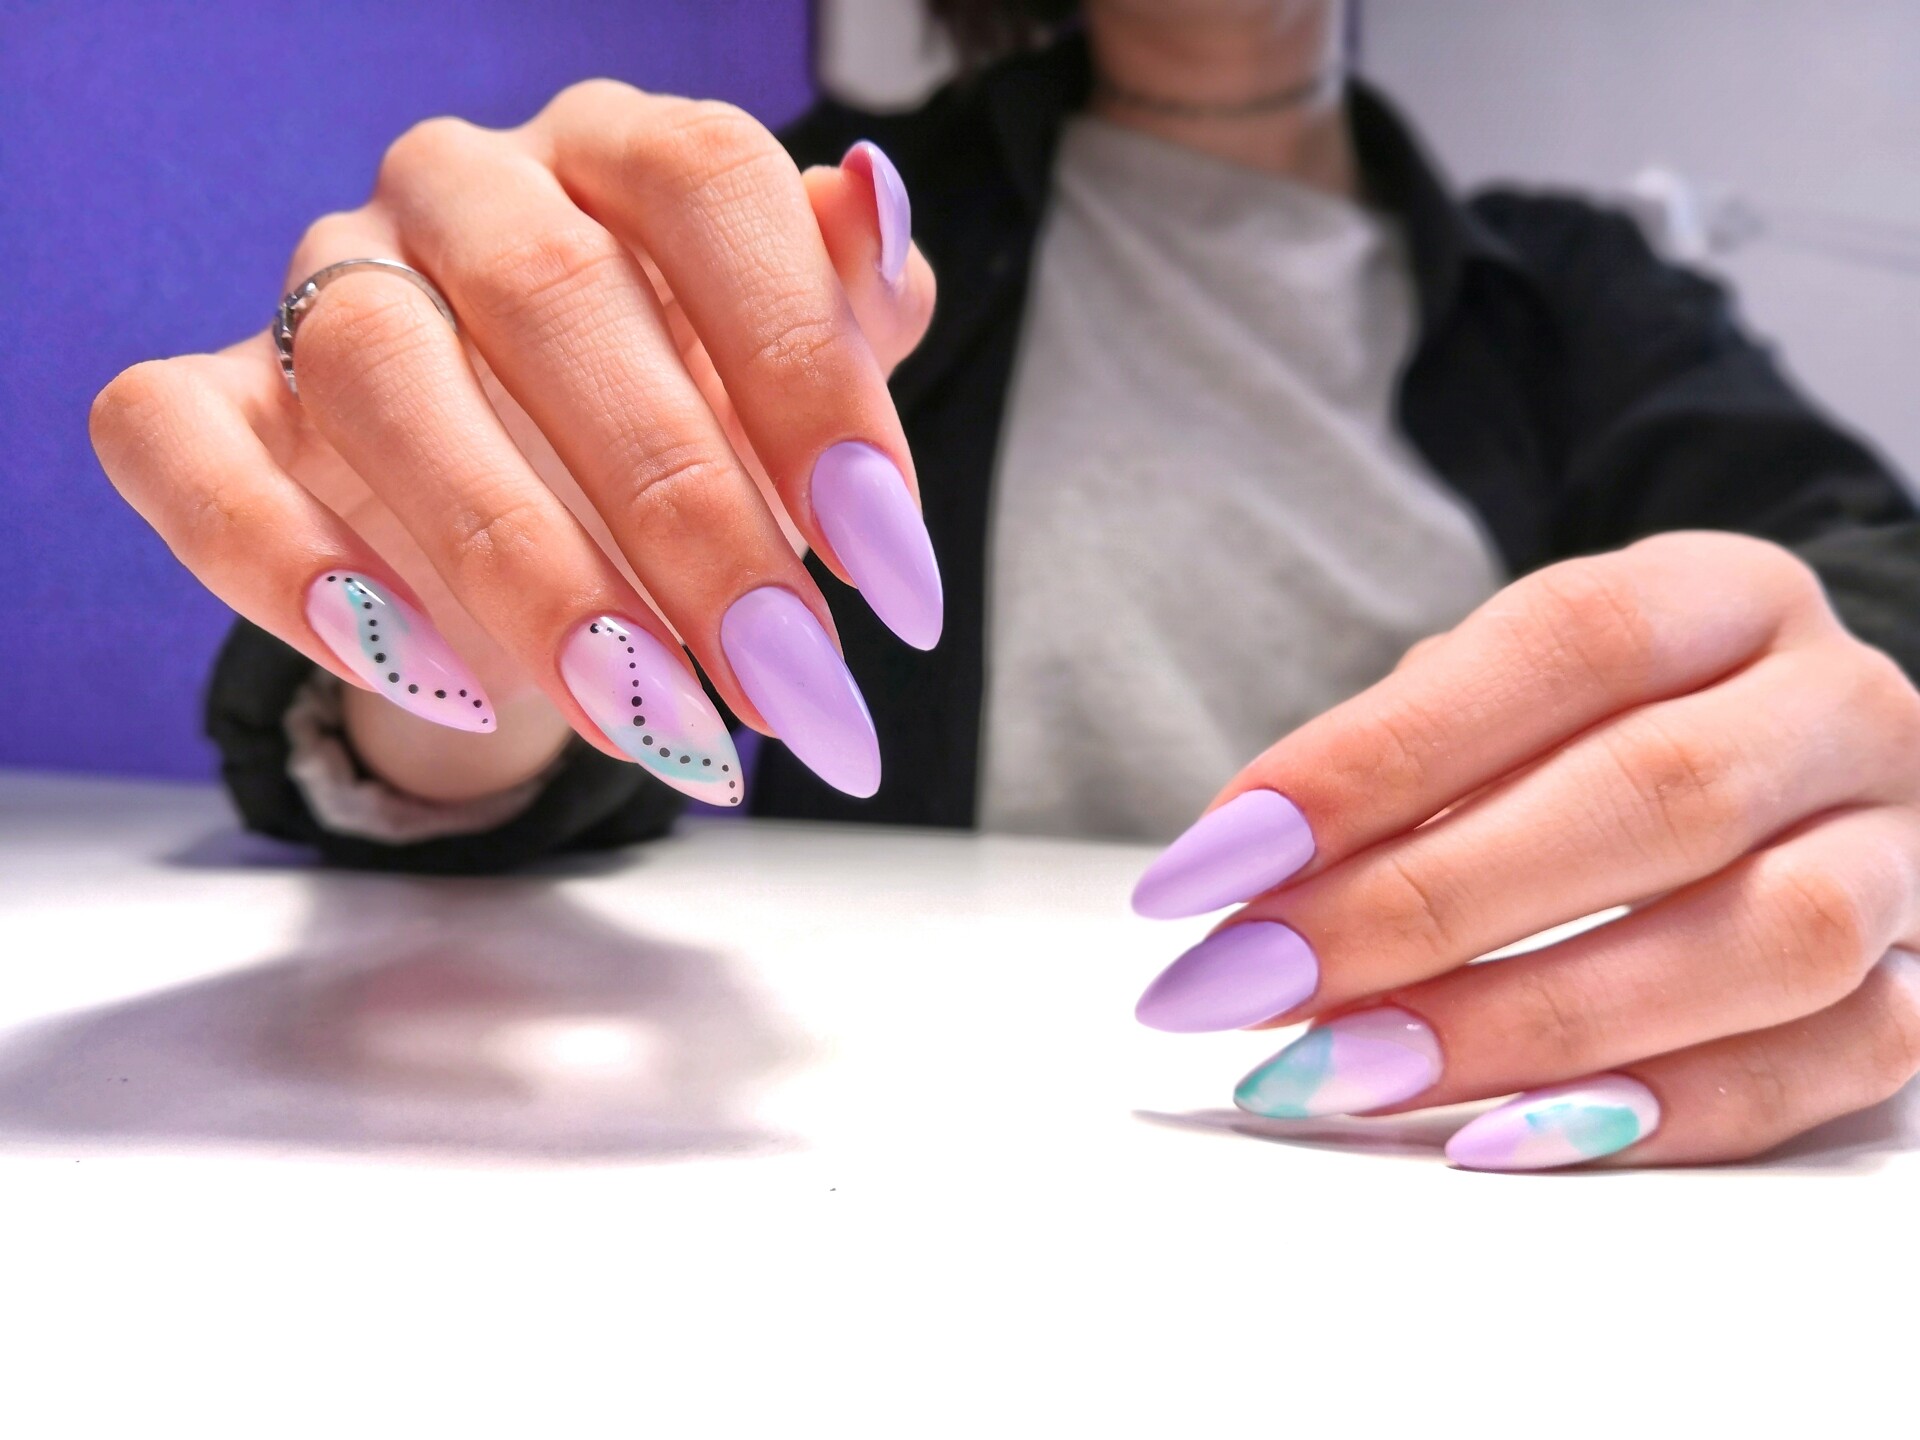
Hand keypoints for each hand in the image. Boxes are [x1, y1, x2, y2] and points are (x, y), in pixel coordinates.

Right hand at [90, 86, 938, 802]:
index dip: (804, 368)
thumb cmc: (690, 435)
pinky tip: (437, 683)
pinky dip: (289, 570)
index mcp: (617, 151)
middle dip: (686, 512)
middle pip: (553, 294)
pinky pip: (185, 454)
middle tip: (779, 678)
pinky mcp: (208, 402)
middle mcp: (462, 189)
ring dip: (518, 564)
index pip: (706, 182)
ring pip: (377, 371)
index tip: (886, 564)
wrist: (549, 529)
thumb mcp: (789, 385)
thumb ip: (849, 310)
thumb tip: (883, 216)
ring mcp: (322, 284)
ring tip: (639, 715)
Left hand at [1132, 532, 1919, 1169]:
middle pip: (1655, 798)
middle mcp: (1842, 708)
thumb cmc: (1601, 728)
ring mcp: (1908, 849)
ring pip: (1765, 940)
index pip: (1562, 643)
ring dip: (1531, 1019)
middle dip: (1424, 904)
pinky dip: (1664, 1111)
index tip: (1220, 854)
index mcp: (1726, 596)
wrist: (1792, 756)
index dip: (1381, 751)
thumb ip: (1402, 767)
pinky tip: (1502, 1138)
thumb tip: (1249, 891)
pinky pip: (1835, 1060)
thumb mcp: (1506, 698)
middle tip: (1251, 979)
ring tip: (1347, 1069)